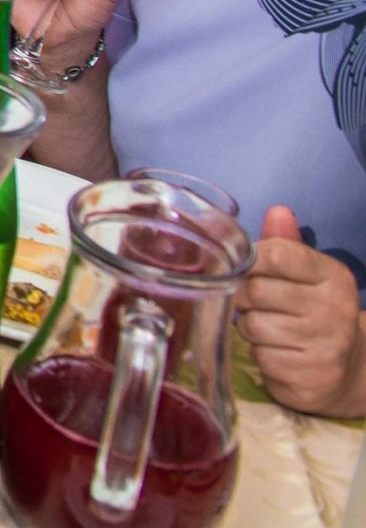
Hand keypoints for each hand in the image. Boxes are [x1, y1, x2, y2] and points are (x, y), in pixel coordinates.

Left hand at [238, 207, 365, 415]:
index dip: (248, 260)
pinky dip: (260, 356)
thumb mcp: (305, 275)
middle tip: (253, 304)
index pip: (277, 254)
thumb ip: (285, 244)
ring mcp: (326, 348)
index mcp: (333, 277)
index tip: (242, 268)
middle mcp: (335, 311)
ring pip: (252, 326)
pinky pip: (260, 358)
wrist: (348, 369)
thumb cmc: (313, 311)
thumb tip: (277, 210)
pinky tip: (278, 354)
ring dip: (249, 328)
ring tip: (268, 329)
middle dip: (243, 297)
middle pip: (255, 290)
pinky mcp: (311, 379)